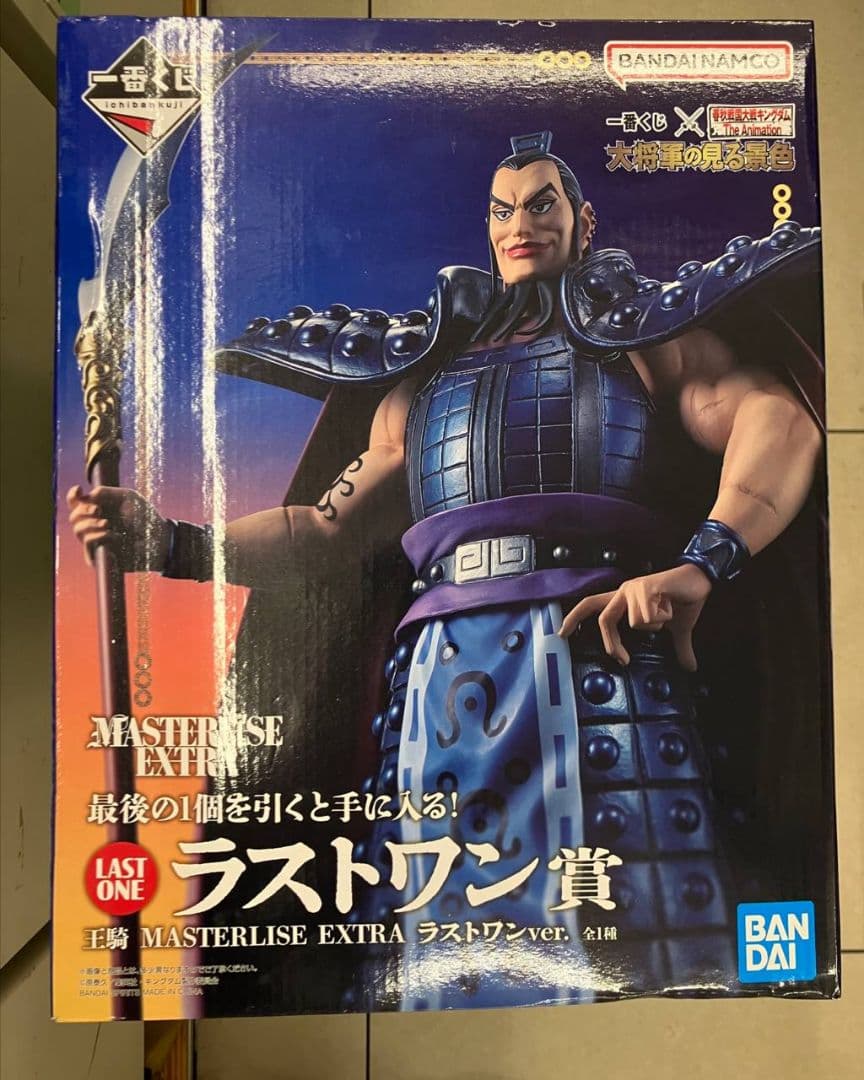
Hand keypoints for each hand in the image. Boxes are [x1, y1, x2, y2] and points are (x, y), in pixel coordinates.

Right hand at [66, 484, 170, 571]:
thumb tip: (84, 497)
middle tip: (99, 510)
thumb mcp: (127, 497)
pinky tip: (111, 534)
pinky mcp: (99, 556)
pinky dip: (98, 536)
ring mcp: (96, 541)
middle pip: (74, 516)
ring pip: (78, 530)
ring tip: (107, 523)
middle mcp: (94, 525)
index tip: (79, 489)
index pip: (76, 503)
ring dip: (91, 524)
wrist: (157, 538)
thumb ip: (105, 493)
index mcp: (98, 510)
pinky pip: (88, 544)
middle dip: (84, 511)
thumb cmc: (144, 517)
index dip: (73, 496)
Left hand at [558, 563, 711, 670]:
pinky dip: (663, 616)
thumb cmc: (685, 601)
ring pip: (636, 623)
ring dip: (657, 623)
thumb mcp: (678, 629)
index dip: (574, 618)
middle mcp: (624, 592)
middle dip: (612, 642)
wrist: (701, 580)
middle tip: (622, 659)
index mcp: (624, 600)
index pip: (590, 605)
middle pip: (604, 620)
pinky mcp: (645, 587)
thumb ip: (679, 648)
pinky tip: (670, 605)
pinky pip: (647, 616)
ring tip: (668, 611)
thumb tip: (690, 667)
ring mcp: (633, 588)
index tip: (562, 634)